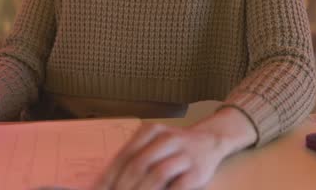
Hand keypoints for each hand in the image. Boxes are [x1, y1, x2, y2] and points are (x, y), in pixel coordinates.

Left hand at [93, 123, 227, 189]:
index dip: (109, 177)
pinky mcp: (197, 171)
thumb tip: (104, 185)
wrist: (210, 142)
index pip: (124, 156)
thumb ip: (131, 161)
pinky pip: (178, 186)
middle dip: (122, 187)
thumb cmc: (173, 148)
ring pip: (157, 174)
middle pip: (138, 165)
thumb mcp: (151, 145)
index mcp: (150, 131)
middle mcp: (167, 139)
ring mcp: (184, 154)